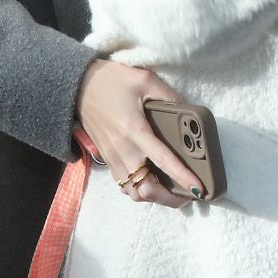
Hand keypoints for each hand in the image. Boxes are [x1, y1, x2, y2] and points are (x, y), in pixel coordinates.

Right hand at [75, 58, 204, 207]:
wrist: (79, 86)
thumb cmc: (112, 81)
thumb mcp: (145, 80)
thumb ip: (168, 96)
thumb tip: (187, 109)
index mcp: (135, 130)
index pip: (162, 160)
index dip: (182, 176)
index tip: (198, 188)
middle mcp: (123, 150)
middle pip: (146, 189)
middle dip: (169, 198)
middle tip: (188, 194)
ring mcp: (113, 157)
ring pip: (133, 193)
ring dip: (154, 197)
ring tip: (173, 192)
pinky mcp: (107, 159)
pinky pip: (124, 185)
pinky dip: (139, 190)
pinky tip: (152, 182)